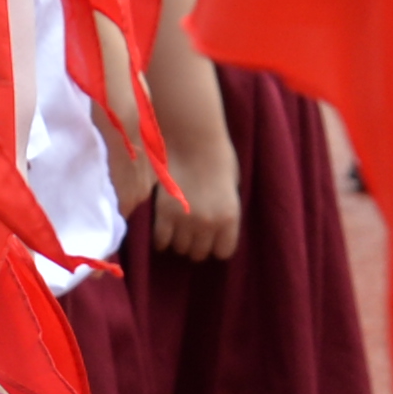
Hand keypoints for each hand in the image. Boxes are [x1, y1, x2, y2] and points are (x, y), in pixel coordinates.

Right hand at [150, 115, 246, 262]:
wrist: (193, 139)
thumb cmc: (218, 156)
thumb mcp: (231, 187)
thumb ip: (225, 209)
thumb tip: (217, 224)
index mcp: (230, 217)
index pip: (224, 252)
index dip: (216, 247)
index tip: (210, 240)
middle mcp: (209, 224)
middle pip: (199, 253)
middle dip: (195, 245)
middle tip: (190, 233)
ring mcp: (185, 220)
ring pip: (180, 248)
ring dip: (178, 241)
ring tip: (176, 228)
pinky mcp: (164, 214)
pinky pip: (161, 240)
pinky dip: (161, 239)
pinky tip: (163, 228)